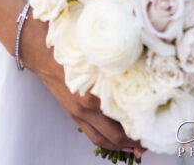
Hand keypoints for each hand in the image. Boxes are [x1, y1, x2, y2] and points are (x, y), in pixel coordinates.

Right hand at [19, 13, 145, 157]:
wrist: (39, 50)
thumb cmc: (66, 45)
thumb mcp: (94, 51)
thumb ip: (113, 62)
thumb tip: (139, 61)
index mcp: (93, 90)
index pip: (122, 114)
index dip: (139, 122)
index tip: (153, 121)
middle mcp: (86, 106)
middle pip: (115, 134)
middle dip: (134, 141)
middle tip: (149, 140)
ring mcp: (78, 112)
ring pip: (103, 139)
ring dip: (121, 146)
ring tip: (136, 147)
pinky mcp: (72, 114)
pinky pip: (92, 135)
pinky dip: (106, 142)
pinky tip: (116, 141)